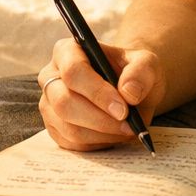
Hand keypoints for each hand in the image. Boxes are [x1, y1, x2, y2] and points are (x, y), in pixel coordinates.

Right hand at [37, 37, 164, 150]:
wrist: (129, 91)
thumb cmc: (132, 73)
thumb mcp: (146, 63)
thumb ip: (141, 72)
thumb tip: (129, 93)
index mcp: (67, 51)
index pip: (73, 71)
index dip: (97, 92)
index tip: (123, 109)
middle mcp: (51, 76)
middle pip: (65, 103)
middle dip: (100, 119)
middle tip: (128, 124)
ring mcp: (49, 104)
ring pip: (68, 128)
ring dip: (102, 134)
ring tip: (126, 128)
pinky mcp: (54, 128)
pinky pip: (72, 143)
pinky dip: (97, 143)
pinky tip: (113, 134)